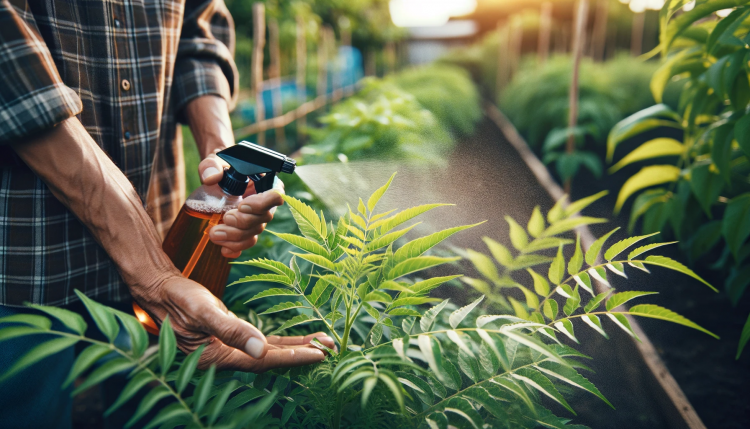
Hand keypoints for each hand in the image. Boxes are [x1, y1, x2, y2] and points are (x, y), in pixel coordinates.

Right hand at [135, 274, 334, 370]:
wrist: (159, 289)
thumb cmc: (178, 298)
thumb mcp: (204, 310)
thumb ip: (231, 330)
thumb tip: (261, 350)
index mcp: (216, 359)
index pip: (263, 362)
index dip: (292, 357)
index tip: (319, 354)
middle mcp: (225, 359)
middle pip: (271, 360)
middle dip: (301, 353)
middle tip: (332, 348)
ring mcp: (229, 350)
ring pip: (270, 351)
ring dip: (296, 347)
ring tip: (324, 343)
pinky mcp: (232, 338)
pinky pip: (263, 343)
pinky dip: (283, 341)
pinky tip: (302, 339)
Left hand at [199, 155, 285, 257]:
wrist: (216, 175)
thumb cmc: (221, 164)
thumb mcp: (215, 158)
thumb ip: (211, 165)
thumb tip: (211, 178)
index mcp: (266, 182)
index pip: (275, 195)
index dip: (262, 204)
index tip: (242, 206)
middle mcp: (265, 203)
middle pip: (263, 218)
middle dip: (243, 223)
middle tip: (224, 218)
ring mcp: (256, 218)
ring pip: (254, 233)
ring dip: (235, 238)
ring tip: (214, 234)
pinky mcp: (245, 229)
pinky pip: (246, 242)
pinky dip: (236, 248)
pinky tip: (224, 250)